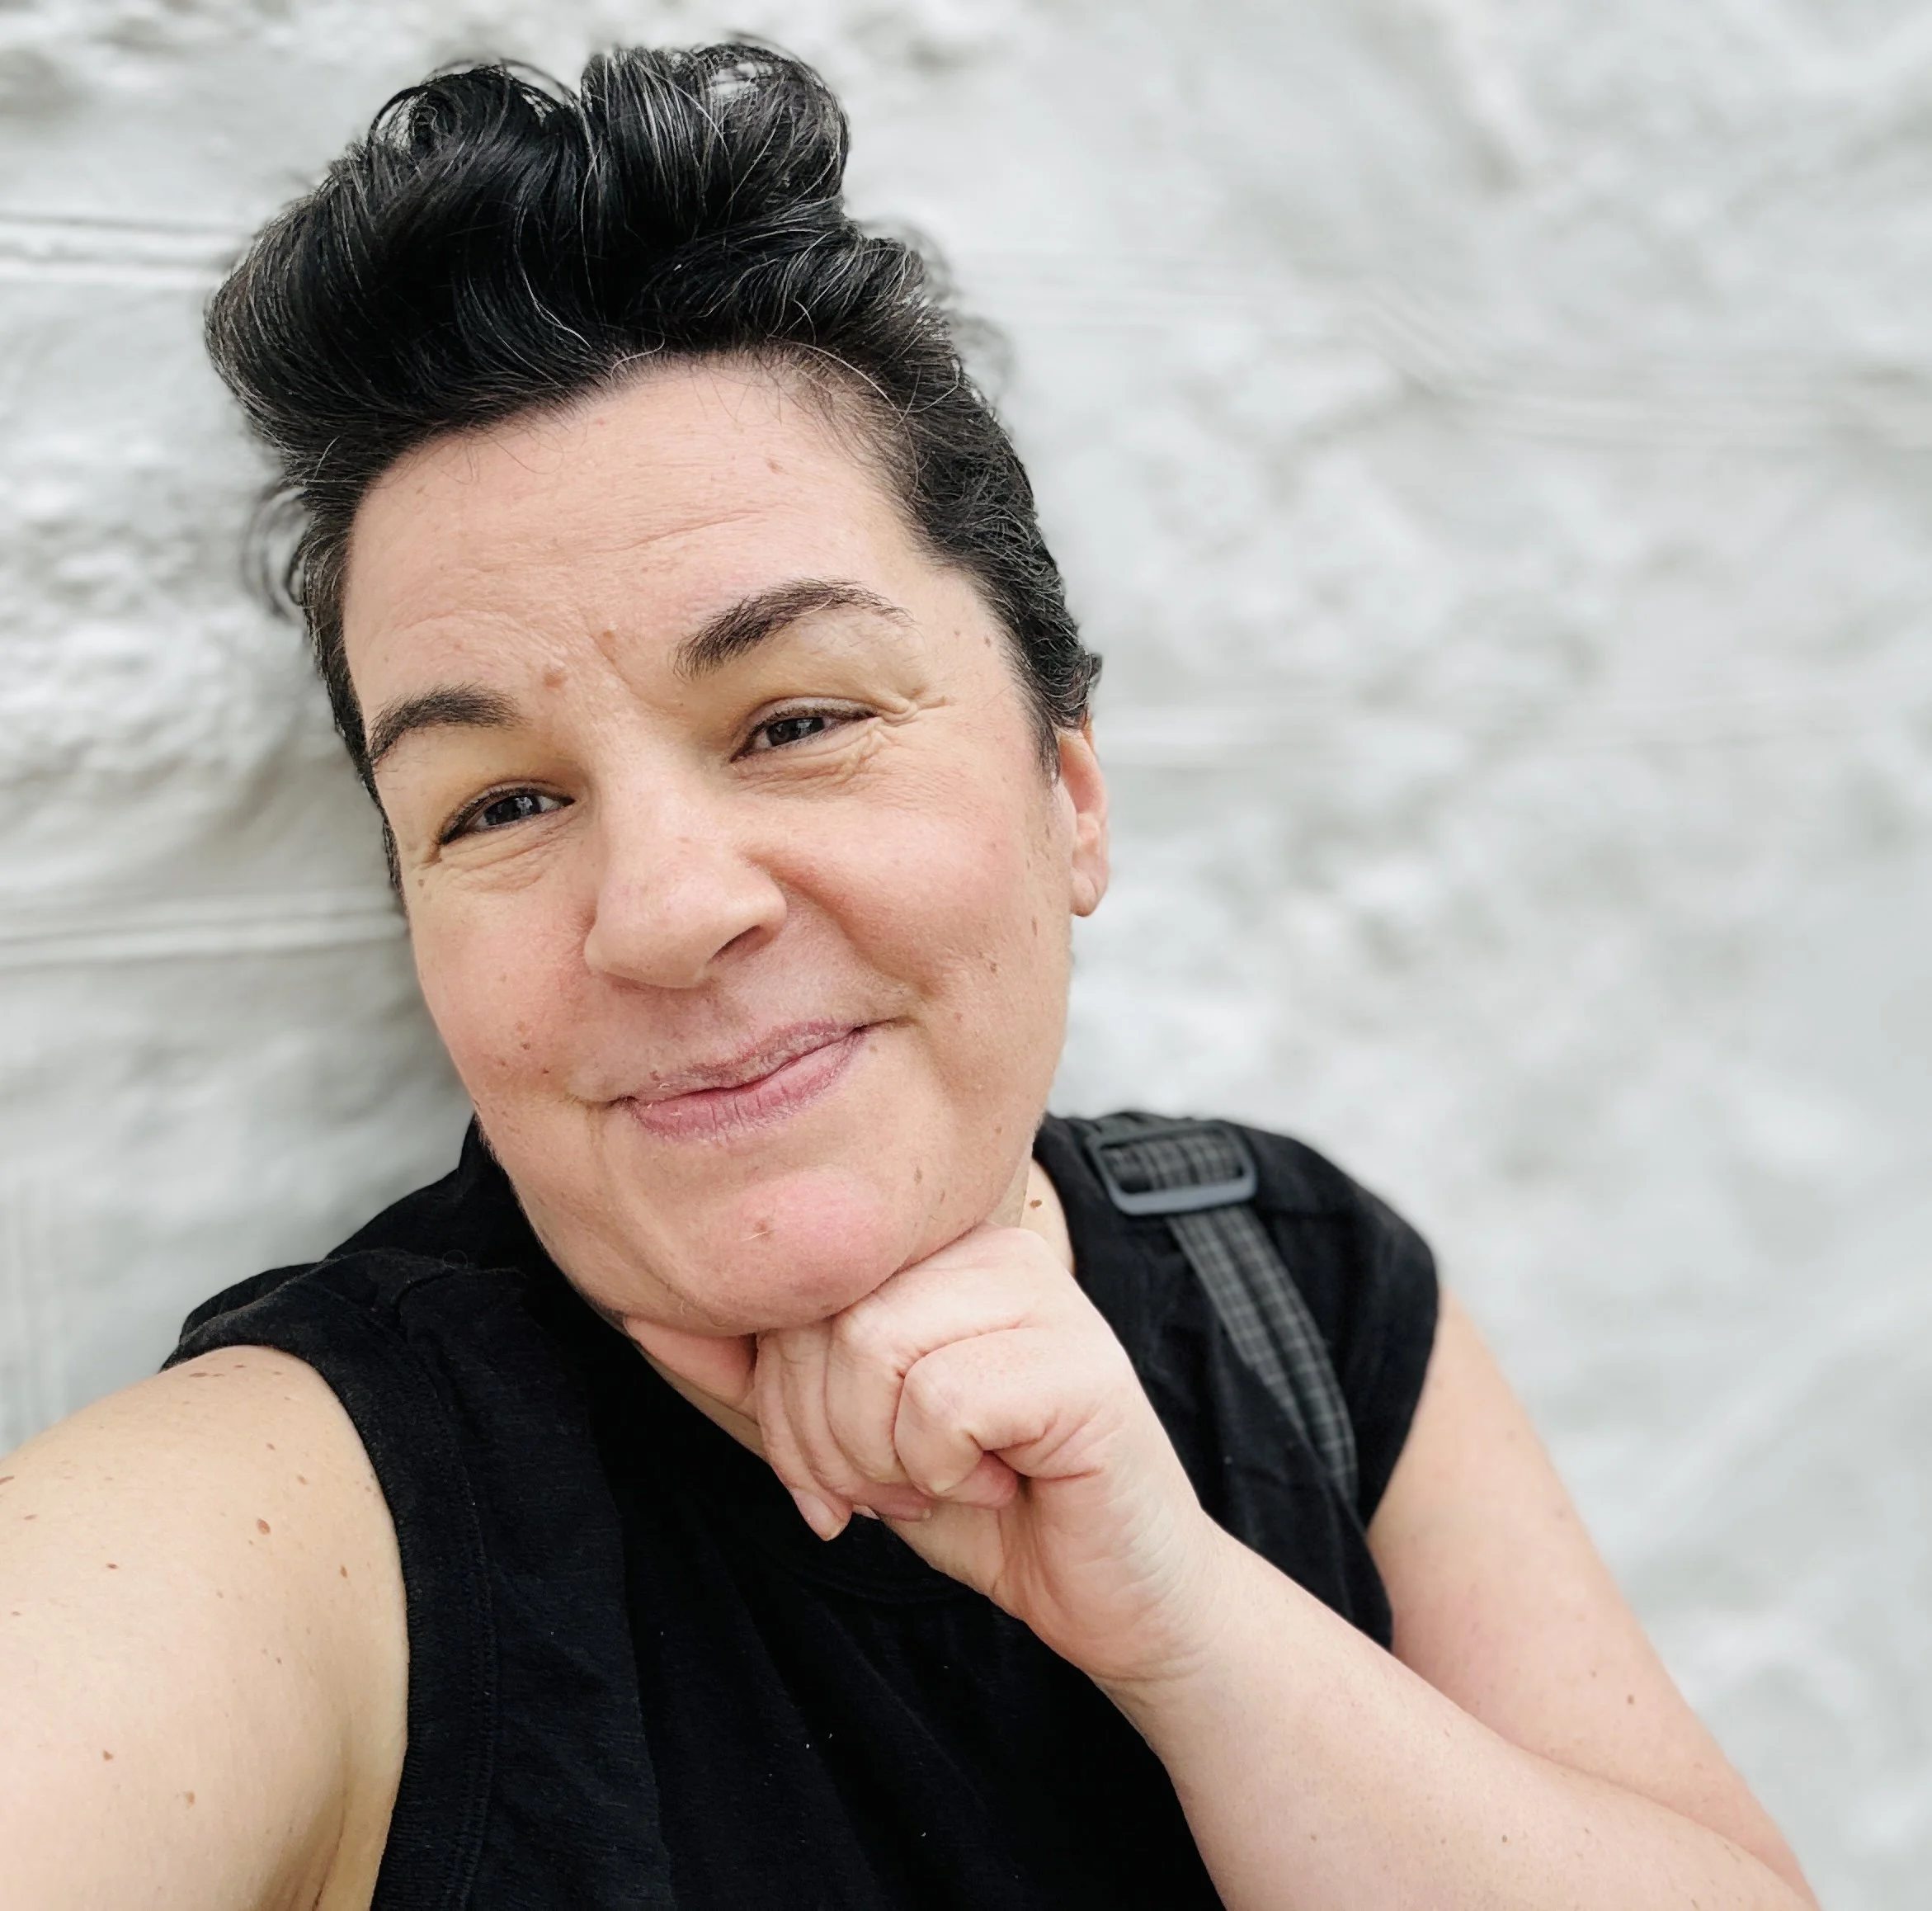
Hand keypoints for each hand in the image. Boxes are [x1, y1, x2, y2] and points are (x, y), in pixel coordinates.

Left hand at [628, 1224, 1232, 1689]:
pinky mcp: (1081, 1362)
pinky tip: (1001, 1478)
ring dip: (883, 1459)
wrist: (1113, 1594)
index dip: (780, 1401)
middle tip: (891, 1488)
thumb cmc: (980, 1503)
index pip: (788, 1288)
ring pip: (871, 1351)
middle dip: (824, 1441)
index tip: (833, 1471)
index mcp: (931, 1244)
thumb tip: (642, 1313)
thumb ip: (749, 1381)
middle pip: (821, 1319)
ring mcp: (1042, 1292)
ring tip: (943, 1478)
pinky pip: (939, 1403)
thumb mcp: (843, 1440)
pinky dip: (944, 1473)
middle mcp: (988, 1243)